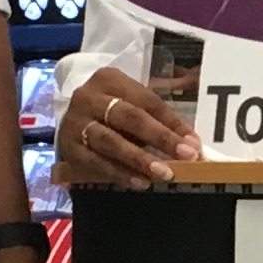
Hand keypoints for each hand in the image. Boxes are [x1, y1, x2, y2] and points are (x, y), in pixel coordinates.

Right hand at [57, 68, 198, 190]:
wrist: (72, 121)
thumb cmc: (112, 112)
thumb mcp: (134, 106)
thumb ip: (160, 121)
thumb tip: (192, 145)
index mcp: (109, 79)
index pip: (146, 100)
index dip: (172, 123)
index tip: (193, 144)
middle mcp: (89, 97)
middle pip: (128, 117)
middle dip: (159, 138)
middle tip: (185, 157)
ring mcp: (75, 123)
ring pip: (110, 142)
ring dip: (139, 159)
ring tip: (163, 173)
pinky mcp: (68, 148)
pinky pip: (96, 163)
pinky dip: (120, 173)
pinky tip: (139, 182)